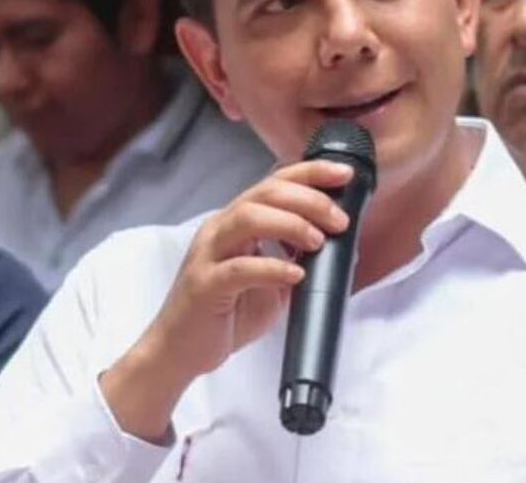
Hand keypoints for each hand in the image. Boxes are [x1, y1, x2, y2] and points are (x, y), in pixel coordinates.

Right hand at [100, 160, 352, 440]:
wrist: (180, 352)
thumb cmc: (226, 314)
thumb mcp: (273, 282)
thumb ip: (298, 259)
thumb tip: (341, 248)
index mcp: (236, 222)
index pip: (274, 183)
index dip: (311, 173)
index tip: (344, 175)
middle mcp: (221, 230)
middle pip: (266, 193)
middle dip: (309, 199)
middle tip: (339, 220)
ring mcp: (208, 254)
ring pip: (249, 218)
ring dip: (292, 224)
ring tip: (319, 241)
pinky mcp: (204, 285)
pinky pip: (239, 268)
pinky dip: (272, 267)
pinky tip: (295, 274)